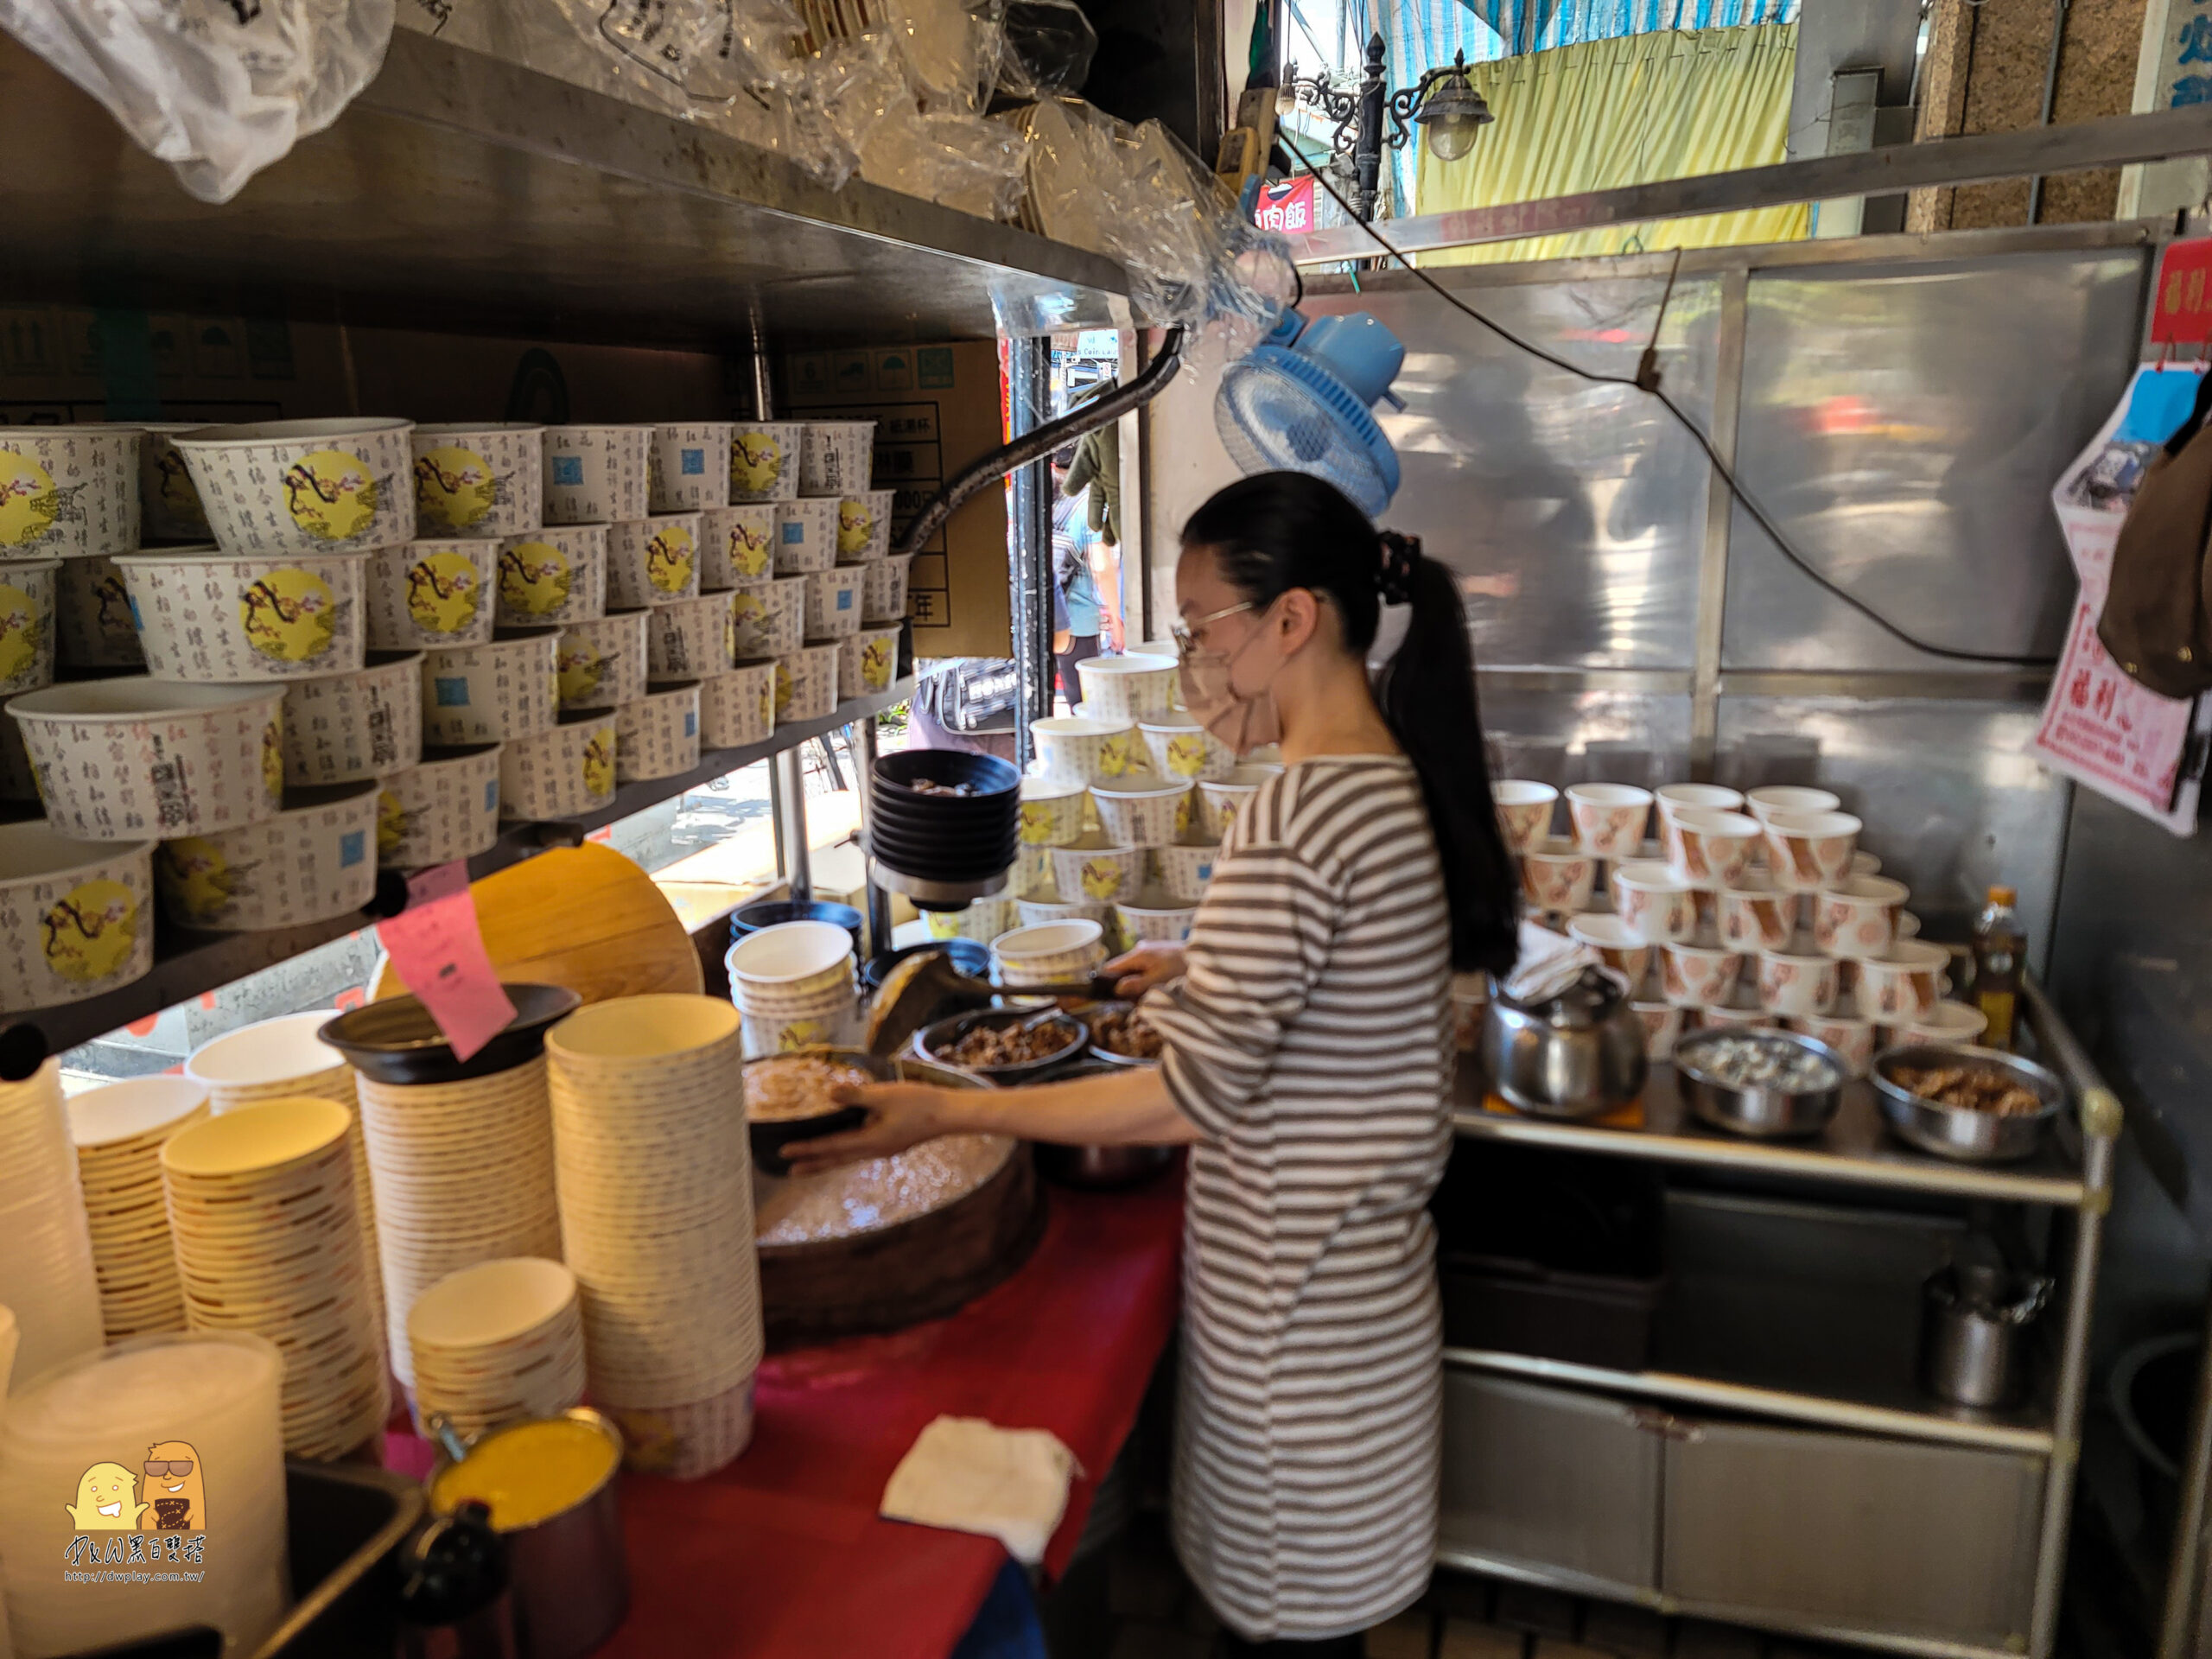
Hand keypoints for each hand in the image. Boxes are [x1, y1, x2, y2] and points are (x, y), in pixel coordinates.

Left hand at [777, 1082, 964, 1176]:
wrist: (949, 1115)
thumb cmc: (919, 1103)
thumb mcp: (885, 1095)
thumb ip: (856, 1095)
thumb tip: (829, 1093)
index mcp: (870, 1141)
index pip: (831, 1146)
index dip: (807, 1148)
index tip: (785, 1153)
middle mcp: (875, 1150)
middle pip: (837, 1159)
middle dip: (813, 1164)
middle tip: (791, 1171)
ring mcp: (884, 1149)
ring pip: (849, 1157)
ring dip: (828, 1160)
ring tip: (810, 1164)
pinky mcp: (892, 1144)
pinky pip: (861, 1151)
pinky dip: (845, 1152)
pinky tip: (844, 1148)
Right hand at [1103, 942, 1184, 998]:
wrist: (1206, 955)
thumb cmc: (1183, 967)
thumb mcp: (1158, 980)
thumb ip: (1137, 984)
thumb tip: (1117, 989)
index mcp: (1138, 954)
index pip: (1111, 967)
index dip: (1107, 982)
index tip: (1108, 996)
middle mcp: (1141, 950)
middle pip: (1124, 972)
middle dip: (1127, 988)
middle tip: (1135, 1002)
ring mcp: (1151, 952)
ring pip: (1136, 972)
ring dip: (1140, 986)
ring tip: (1149, 997)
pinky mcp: (1160, 956)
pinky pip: (1147, 970)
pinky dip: (1149, 981)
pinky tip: (1158, 989)